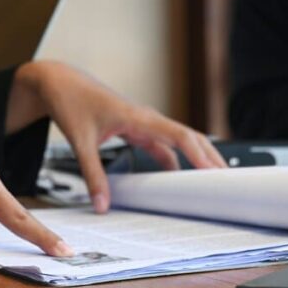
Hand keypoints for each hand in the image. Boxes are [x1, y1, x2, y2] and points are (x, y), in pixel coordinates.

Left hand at [7, 61, 225, 212]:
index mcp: (139, 117)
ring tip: (210, 185)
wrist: (59, 83)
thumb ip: (92, 175)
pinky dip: (174, 162)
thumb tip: (102, 205)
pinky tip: (177, 180)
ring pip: (178, 143)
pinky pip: (163, 147)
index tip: (215, 173)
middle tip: (227, 184)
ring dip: (195, 161)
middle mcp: (147, 119)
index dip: (201, 154)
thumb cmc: (71, 102)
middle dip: (209, 159)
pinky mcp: (137, 129)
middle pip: (189, 138)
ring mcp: (144, 124)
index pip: (180, 135)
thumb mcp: (80, 142)